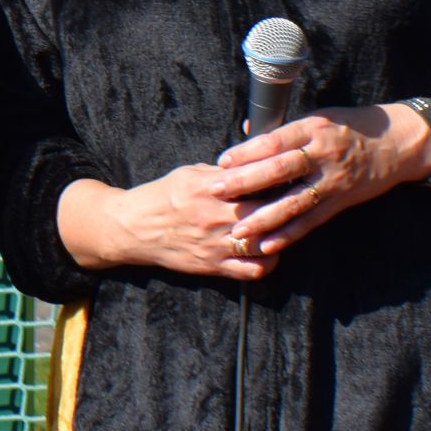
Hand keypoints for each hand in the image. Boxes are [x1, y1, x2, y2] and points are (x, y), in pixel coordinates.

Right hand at [59, 167, 277, 280]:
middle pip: (266, 210)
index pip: (256, 179)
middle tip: (297, 198)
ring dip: (281, 233)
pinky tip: (269, 250)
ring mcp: (215, 244)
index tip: (289, 174)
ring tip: (286, 224)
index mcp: (208, 187)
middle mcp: (214, 216)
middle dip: (285, 204)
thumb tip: (254, 161)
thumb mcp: (189, 173)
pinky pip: (253, 269)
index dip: (278, 176)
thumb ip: (223, 171)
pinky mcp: (213, 267)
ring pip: (265, 242)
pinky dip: (268, 261)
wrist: (133, 229)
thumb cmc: (163, 196)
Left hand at [218, 103, 430, 255]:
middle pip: (281, 169)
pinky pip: (311, 221)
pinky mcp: (341, 202)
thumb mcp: (318, 117)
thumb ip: (283, 128)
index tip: (222, 161)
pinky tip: (268, 245)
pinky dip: (289, 235)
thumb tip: (246, 129)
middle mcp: (324, 154)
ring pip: (295, 201)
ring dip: (264, 217)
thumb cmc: (349, 126)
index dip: (248, 151)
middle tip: (217, 190)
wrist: (396, 143)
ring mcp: (333, 180)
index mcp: (314, 128)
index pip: (276, 141)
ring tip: (238, 230)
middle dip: (246, 181)